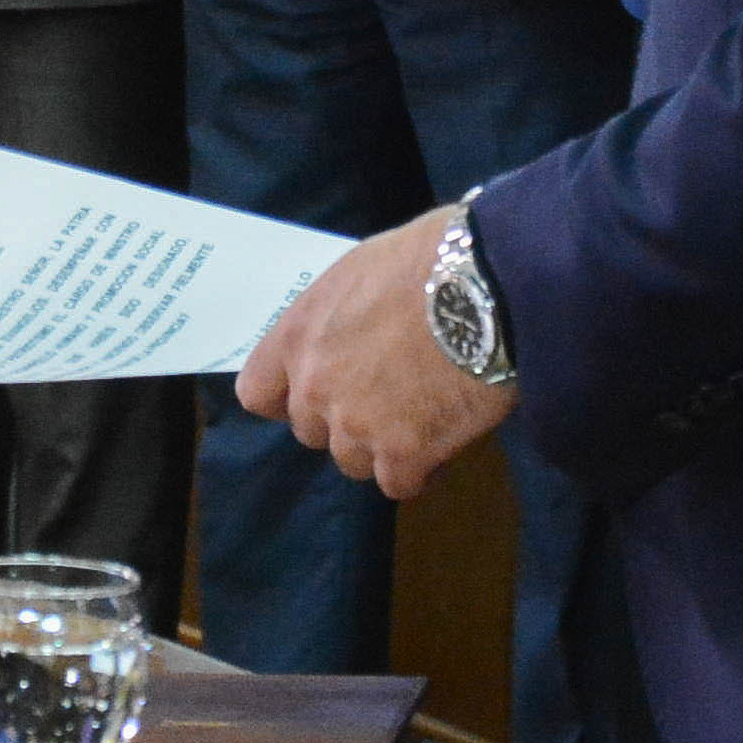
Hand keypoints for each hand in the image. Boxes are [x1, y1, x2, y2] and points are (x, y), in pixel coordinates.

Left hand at [236, 204, 515, 500]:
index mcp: (298, 336)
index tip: (316, 392)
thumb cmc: (427, 260)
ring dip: (381, 447)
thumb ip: (336, 318)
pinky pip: (398, 483)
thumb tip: (349, 334)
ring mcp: (355, 425)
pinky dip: (420, 469)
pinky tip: (442, 439)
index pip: (257, 392)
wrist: (485, 287)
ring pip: (353, 461)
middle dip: (343, 419)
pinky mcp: (402, 456)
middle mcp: (315, 387)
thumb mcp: (360, 271)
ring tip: (421, 413)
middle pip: (310, 431)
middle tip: (388, 394)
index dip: (285, 397)